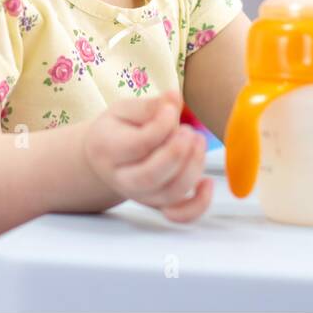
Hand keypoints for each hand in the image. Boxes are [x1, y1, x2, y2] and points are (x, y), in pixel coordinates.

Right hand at [83, 89, 211, 222]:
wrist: (105, 158)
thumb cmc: (116, 130)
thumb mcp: (124, 110)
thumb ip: (150, 106)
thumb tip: (174, 98)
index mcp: (108, 150)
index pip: (140, 144)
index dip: (163, 124)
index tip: (172, 107)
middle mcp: (123, 179)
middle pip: (151, 176)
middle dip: (177, 152)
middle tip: (188, 131)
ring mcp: (142, 195)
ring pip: (171, 193)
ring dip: (193, 167)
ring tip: (197, 139)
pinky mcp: (159, 204)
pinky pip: (180, 215)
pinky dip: (199, 205)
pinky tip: (207, 182)